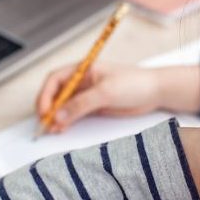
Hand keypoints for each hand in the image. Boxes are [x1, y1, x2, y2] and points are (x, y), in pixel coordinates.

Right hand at [36, 63, 163, 132]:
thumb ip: (81, 104)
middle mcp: (81, 81)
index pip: (55, 80)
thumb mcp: (106, 92)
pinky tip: (62, 129)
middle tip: (45, 124)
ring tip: (53, 130)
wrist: (155, 92)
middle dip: (48, 108)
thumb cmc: (134, 83)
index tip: (44, 111)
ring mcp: (86, 95)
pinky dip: (66, 122)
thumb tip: (58, 115)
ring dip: (56, 117)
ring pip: (63, 106)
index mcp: (82, 69)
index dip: (45, 95)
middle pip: (56, 93)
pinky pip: (74, 114)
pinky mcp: (93, 107)